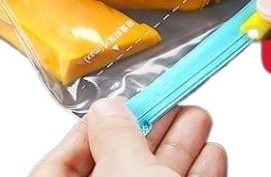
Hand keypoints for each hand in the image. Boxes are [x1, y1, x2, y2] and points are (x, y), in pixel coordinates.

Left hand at [30, 99, 226, 176]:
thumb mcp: (125, 173)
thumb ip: (116, 135)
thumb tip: (110, 109)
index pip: (59, 166)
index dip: (91, 130)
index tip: (120, 106)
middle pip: (116, 167)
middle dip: (149, 131)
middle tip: (170, 101)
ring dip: (181, 147)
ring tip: (199, 116)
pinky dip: (199, 174)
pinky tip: (211, 155)